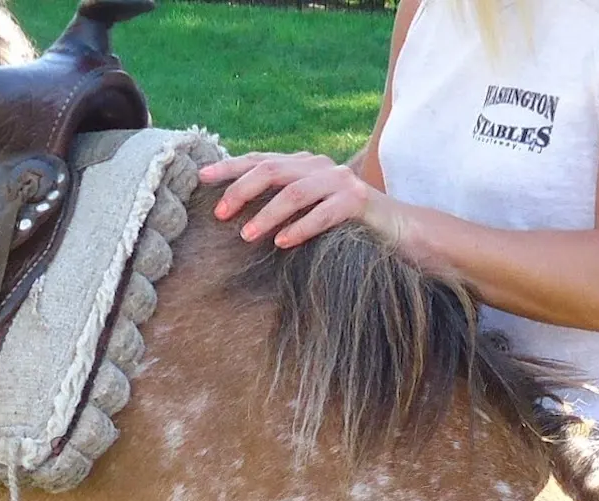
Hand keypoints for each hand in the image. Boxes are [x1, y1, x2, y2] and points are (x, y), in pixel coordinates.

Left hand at [199, 151, 397, 249]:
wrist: (397, 229)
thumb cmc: (343, 225)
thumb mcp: (307, 210)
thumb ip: (280, 204)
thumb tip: (233, 210)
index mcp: (304, 164)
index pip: (260, 160)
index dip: (230, 168)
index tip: (201, 179)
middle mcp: (320, 166)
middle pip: (272, 170)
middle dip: (241, 190)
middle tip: (220, 213)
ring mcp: (341, 181)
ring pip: (295, 192)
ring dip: (267, 214)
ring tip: (246, 235)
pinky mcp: (359, 200)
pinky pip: (324, 213)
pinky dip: (301, 227)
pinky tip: (283, 242)